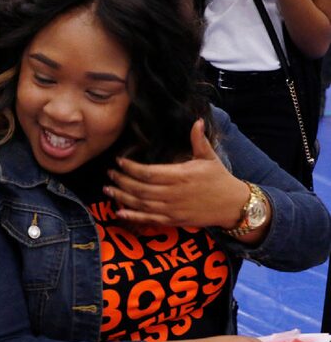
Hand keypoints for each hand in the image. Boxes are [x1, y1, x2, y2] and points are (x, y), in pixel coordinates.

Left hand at [106, 119, 248, 228]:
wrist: (233, 205)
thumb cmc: (220, 179)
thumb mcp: (210, 158)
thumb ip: (199, 140)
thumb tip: (196, 120)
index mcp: (181, 176)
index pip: (148, 172)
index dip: (130, 168)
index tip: (118, 161)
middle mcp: (174, 193)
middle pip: (140, 188)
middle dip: (121, 180)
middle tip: (109, 174)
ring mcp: (172, 209)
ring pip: (141, 204)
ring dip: (122, 197)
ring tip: (108, 189)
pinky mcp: (173, 221)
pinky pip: (149, 220)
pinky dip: (133, 216)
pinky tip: (119, 211)